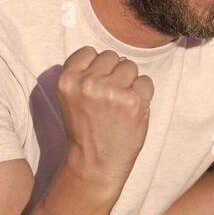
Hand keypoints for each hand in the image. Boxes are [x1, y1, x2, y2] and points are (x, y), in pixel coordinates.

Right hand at [56, 47, 153, 189]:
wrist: (95, 163)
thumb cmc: (86, 129)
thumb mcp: (72, 98)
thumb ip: (84, 74)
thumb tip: (113, 57)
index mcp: (67, 80)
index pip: (89, 52)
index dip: (96, 67)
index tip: (96, 85)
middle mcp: (88, 83)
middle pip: (112, 56)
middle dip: (114, 73)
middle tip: (110, 98)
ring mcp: (112, 91)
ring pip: (130, 66)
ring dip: (130, 82)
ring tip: (121, 104)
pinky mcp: (133, 102)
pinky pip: (146, 81)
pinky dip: (143, 93)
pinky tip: (133, 110)